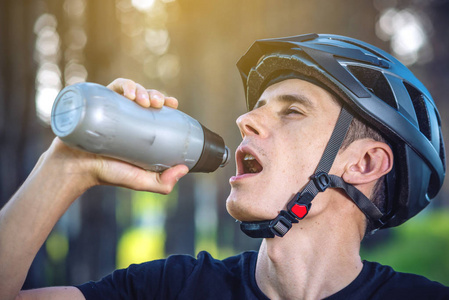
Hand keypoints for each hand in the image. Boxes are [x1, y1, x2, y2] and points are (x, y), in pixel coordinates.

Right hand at [45, 78, 188, 193]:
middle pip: (145, 97)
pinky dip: (124, 85)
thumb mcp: (140, 180)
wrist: (74, 169)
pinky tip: (129, 93)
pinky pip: (112, 87)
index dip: (166, 102)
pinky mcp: (98, 102)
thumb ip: (162, 183)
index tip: (173, 104)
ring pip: (131, 90)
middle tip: (157, 103)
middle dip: (155, 95)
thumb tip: (184, 170)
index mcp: (139, 128)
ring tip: (143, 100)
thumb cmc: (106, 174)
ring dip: (141, 89)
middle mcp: (126, 116)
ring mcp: (112, 108)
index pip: (156, 110)